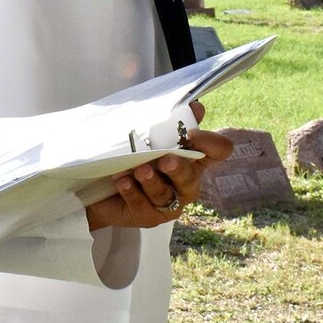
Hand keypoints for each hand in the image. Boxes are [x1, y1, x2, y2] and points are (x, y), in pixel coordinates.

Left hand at [87, 124, 234, 229]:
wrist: (103, 190)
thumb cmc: (134, 161)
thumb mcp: (150, 140)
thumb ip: (173, 124)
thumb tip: (195, 106)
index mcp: (192, 162)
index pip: (218, 152)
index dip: (212, 144)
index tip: (192, 134)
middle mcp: (185, 185)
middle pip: (191, 179)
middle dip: (179, 169)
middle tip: (165, 160)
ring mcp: (168, 204)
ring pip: (164, 194)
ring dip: (151, 181)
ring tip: (138, 170)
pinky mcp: (148, 217)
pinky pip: (142, 205)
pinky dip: (131, 192)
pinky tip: (122, 181)